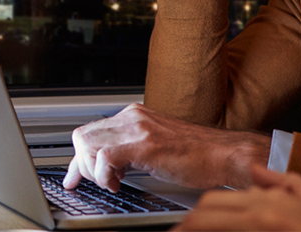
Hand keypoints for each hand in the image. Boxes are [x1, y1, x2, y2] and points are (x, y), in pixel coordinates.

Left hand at [63, 103, 269, 191]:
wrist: (226, 154)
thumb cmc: (200, 155)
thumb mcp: (158, 148)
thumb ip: (132, 152)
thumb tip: (111, 167)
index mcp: (136, 116)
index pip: (92, 131)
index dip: (79, 158)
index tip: (74, 177)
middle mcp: (134, 117)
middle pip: (83, 136)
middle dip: (81, 164)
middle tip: (94, 183)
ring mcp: (139, 129)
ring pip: (87, 144)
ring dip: (92, 170)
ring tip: (111, 182)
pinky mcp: (146, 145)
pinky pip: (104, 157)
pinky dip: (104, 175)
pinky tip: (119, 184)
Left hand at [172, 166, 300, 231]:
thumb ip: (284, 183)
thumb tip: (258, 172)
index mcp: (268, 203)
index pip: (212, 203)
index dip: (191, 217)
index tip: (182, 226)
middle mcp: (262, 214)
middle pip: (205, 215)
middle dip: (188, 225)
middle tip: (177, 231)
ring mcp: (264, 227)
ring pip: (215, 225)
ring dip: (199, 229)